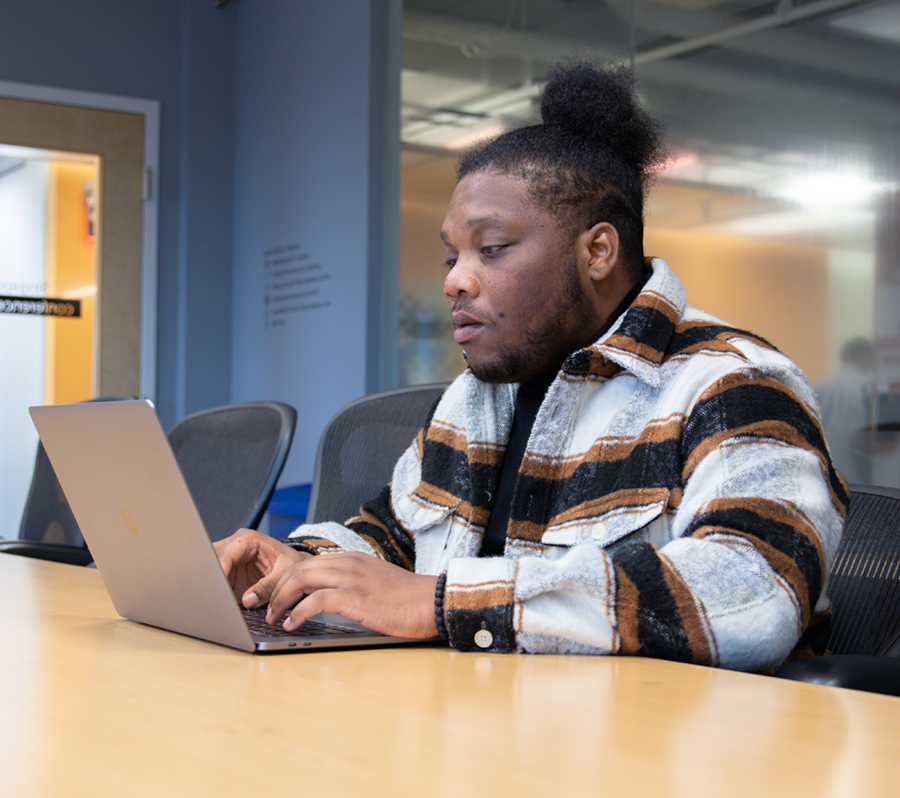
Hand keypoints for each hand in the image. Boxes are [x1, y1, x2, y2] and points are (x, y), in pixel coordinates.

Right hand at [214, 529, 311, 609]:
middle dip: (210, 577)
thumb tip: (249, 600)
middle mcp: (234, 548)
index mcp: (248, 539)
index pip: (225, 554)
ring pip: (208, 572)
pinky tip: (218, 603)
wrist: (295, 569)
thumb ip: (268, 586)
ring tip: (216, 601)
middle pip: (211, 560)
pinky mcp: (227, 576)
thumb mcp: (285, 573)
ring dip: (211, 586)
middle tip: (213, 595)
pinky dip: (215, 594)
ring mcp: (228, 562)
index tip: (218, 588)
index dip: (220, 571)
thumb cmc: (291, 563)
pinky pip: (214, 585)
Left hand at [268, 551, 438, 638]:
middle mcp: (347, 563)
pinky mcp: (356, 597)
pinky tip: (292, 624)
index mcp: (350, 559)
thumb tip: (323, 598)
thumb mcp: (372, 583)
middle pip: (296, 568)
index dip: (282, 579)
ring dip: (280, 599)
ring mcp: (351, 578)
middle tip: (259, 605)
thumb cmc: (404, 599)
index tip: (269, 594)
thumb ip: (349, 584)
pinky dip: (298, 612)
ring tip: (272, 616)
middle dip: (272, 587)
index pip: (305, 563)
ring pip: (301, 579)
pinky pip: (316, 600)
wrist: (431, 601)